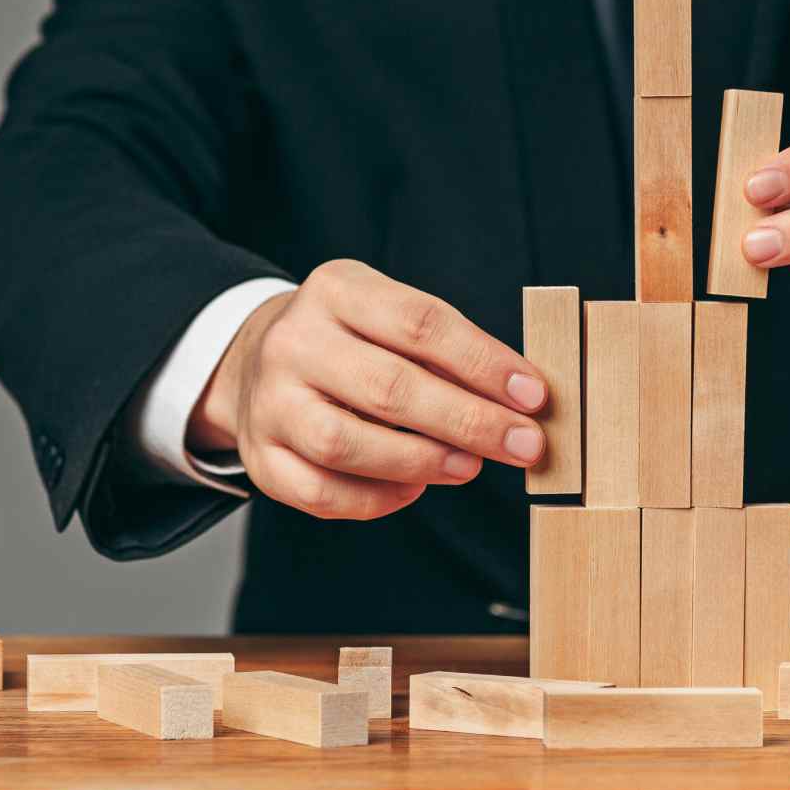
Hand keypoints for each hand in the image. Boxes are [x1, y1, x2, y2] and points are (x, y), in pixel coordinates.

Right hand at [187, 260, 548, 519]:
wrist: (255, 359)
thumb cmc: (351, 341)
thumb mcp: (389, 314)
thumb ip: (447, 348)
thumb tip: (520, 398)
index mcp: (336, 291)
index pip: (419, 323)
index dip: (484, 362)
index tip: (534, 396)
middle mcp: (294, 342)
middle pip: (388, 387)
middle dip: (469, 421)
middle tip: (523, 444)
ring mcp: (269, 402)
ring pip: (345, 443)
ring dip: (421, 461)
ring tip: (470, 466)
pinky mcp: (260, 457)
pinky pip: (320, 492)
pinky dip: (376, 498)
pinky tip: (414, 488)